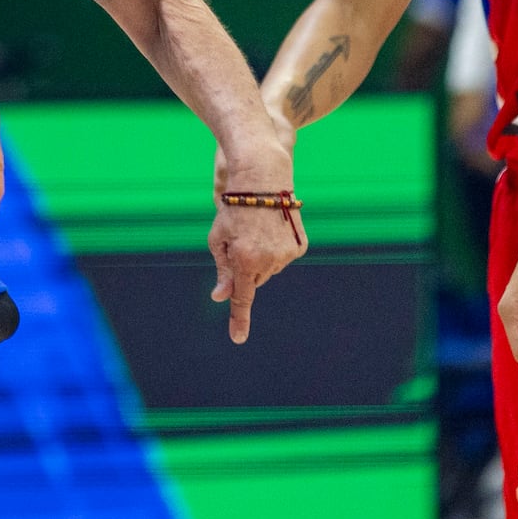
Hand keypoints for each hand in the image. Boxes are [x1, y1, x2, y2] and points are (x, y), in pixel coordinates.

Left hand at [207, 196, 305, 342]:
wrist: (263, 179)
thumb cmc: (233, 208)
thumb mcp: (218, 238)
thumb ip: (223, 270)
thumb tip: (221, 297)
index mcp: (244, 259)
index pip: (241, 298)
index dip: (239, 320)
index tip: (238, 339)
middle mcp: (267, 260)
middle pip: (253, 281)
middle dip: (245, 268)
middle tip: (240, 240)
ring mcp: (286, 254)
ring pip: (268, 270)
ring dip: (260, 258)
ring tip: (256, 230)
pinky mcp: (299, 246)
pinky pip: (282, 258)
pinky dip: (275, 250)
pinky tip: (271, 229)